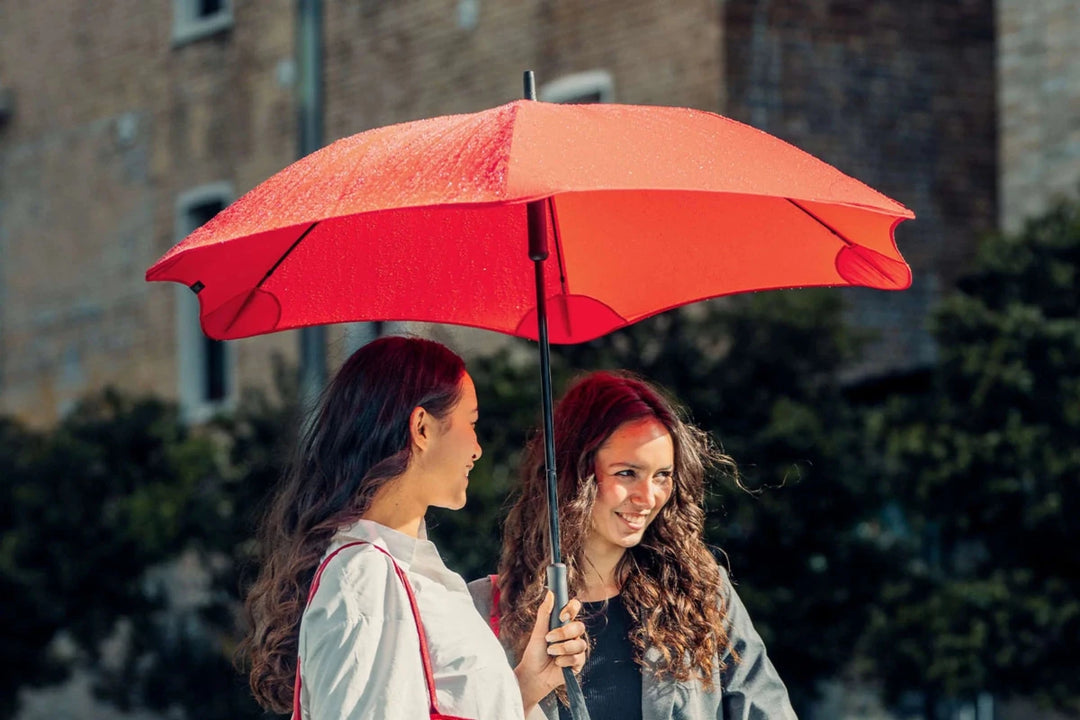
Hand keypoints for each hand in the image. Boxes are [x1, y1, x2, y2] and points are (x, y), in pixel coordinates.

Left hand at [514, 590, 586, 711]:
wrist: (533, 675)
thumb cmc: (534, 652)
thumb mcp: (538, 631)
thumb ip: (545, 613)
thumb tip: (550, 593)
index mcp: (564, 623)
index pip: (575, 608)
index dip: (572, 609)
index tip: (561, 615)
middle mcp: (573, 635)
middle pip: (579, 626)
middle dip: (563, 633)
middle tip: (549, 638)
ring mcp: (577, 649)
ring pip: (579, 644)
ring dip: (562, 648)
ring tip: (550, 652)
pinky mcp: (578, 663)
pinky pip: (578, 658)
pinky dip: (564, 661)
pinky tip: (557, 663)